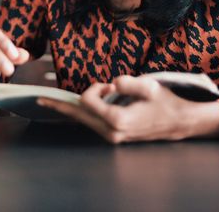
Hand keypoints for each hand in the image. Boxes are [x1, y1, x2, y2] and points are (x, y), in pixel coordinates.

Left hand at [38, 75, 218, 142]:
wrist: (179, 121)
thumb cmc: (166, 102)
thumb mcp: (151, 87)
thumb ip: (130, 83)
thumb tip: (113, 82)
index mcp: (118, 120)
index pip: (88, 102)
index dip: (93, 88)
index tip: (107, 83)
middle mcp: (112, 131)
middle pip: (78, 116)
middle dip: (59, 106)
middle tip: (38, 100)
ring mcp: (113, 136)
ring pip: (85, 121)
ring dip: (74, 108)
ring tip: (54, 102)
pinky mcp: (116, 135)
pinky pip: (94, 123)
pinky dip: (85, 113)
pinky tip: (79, 107)